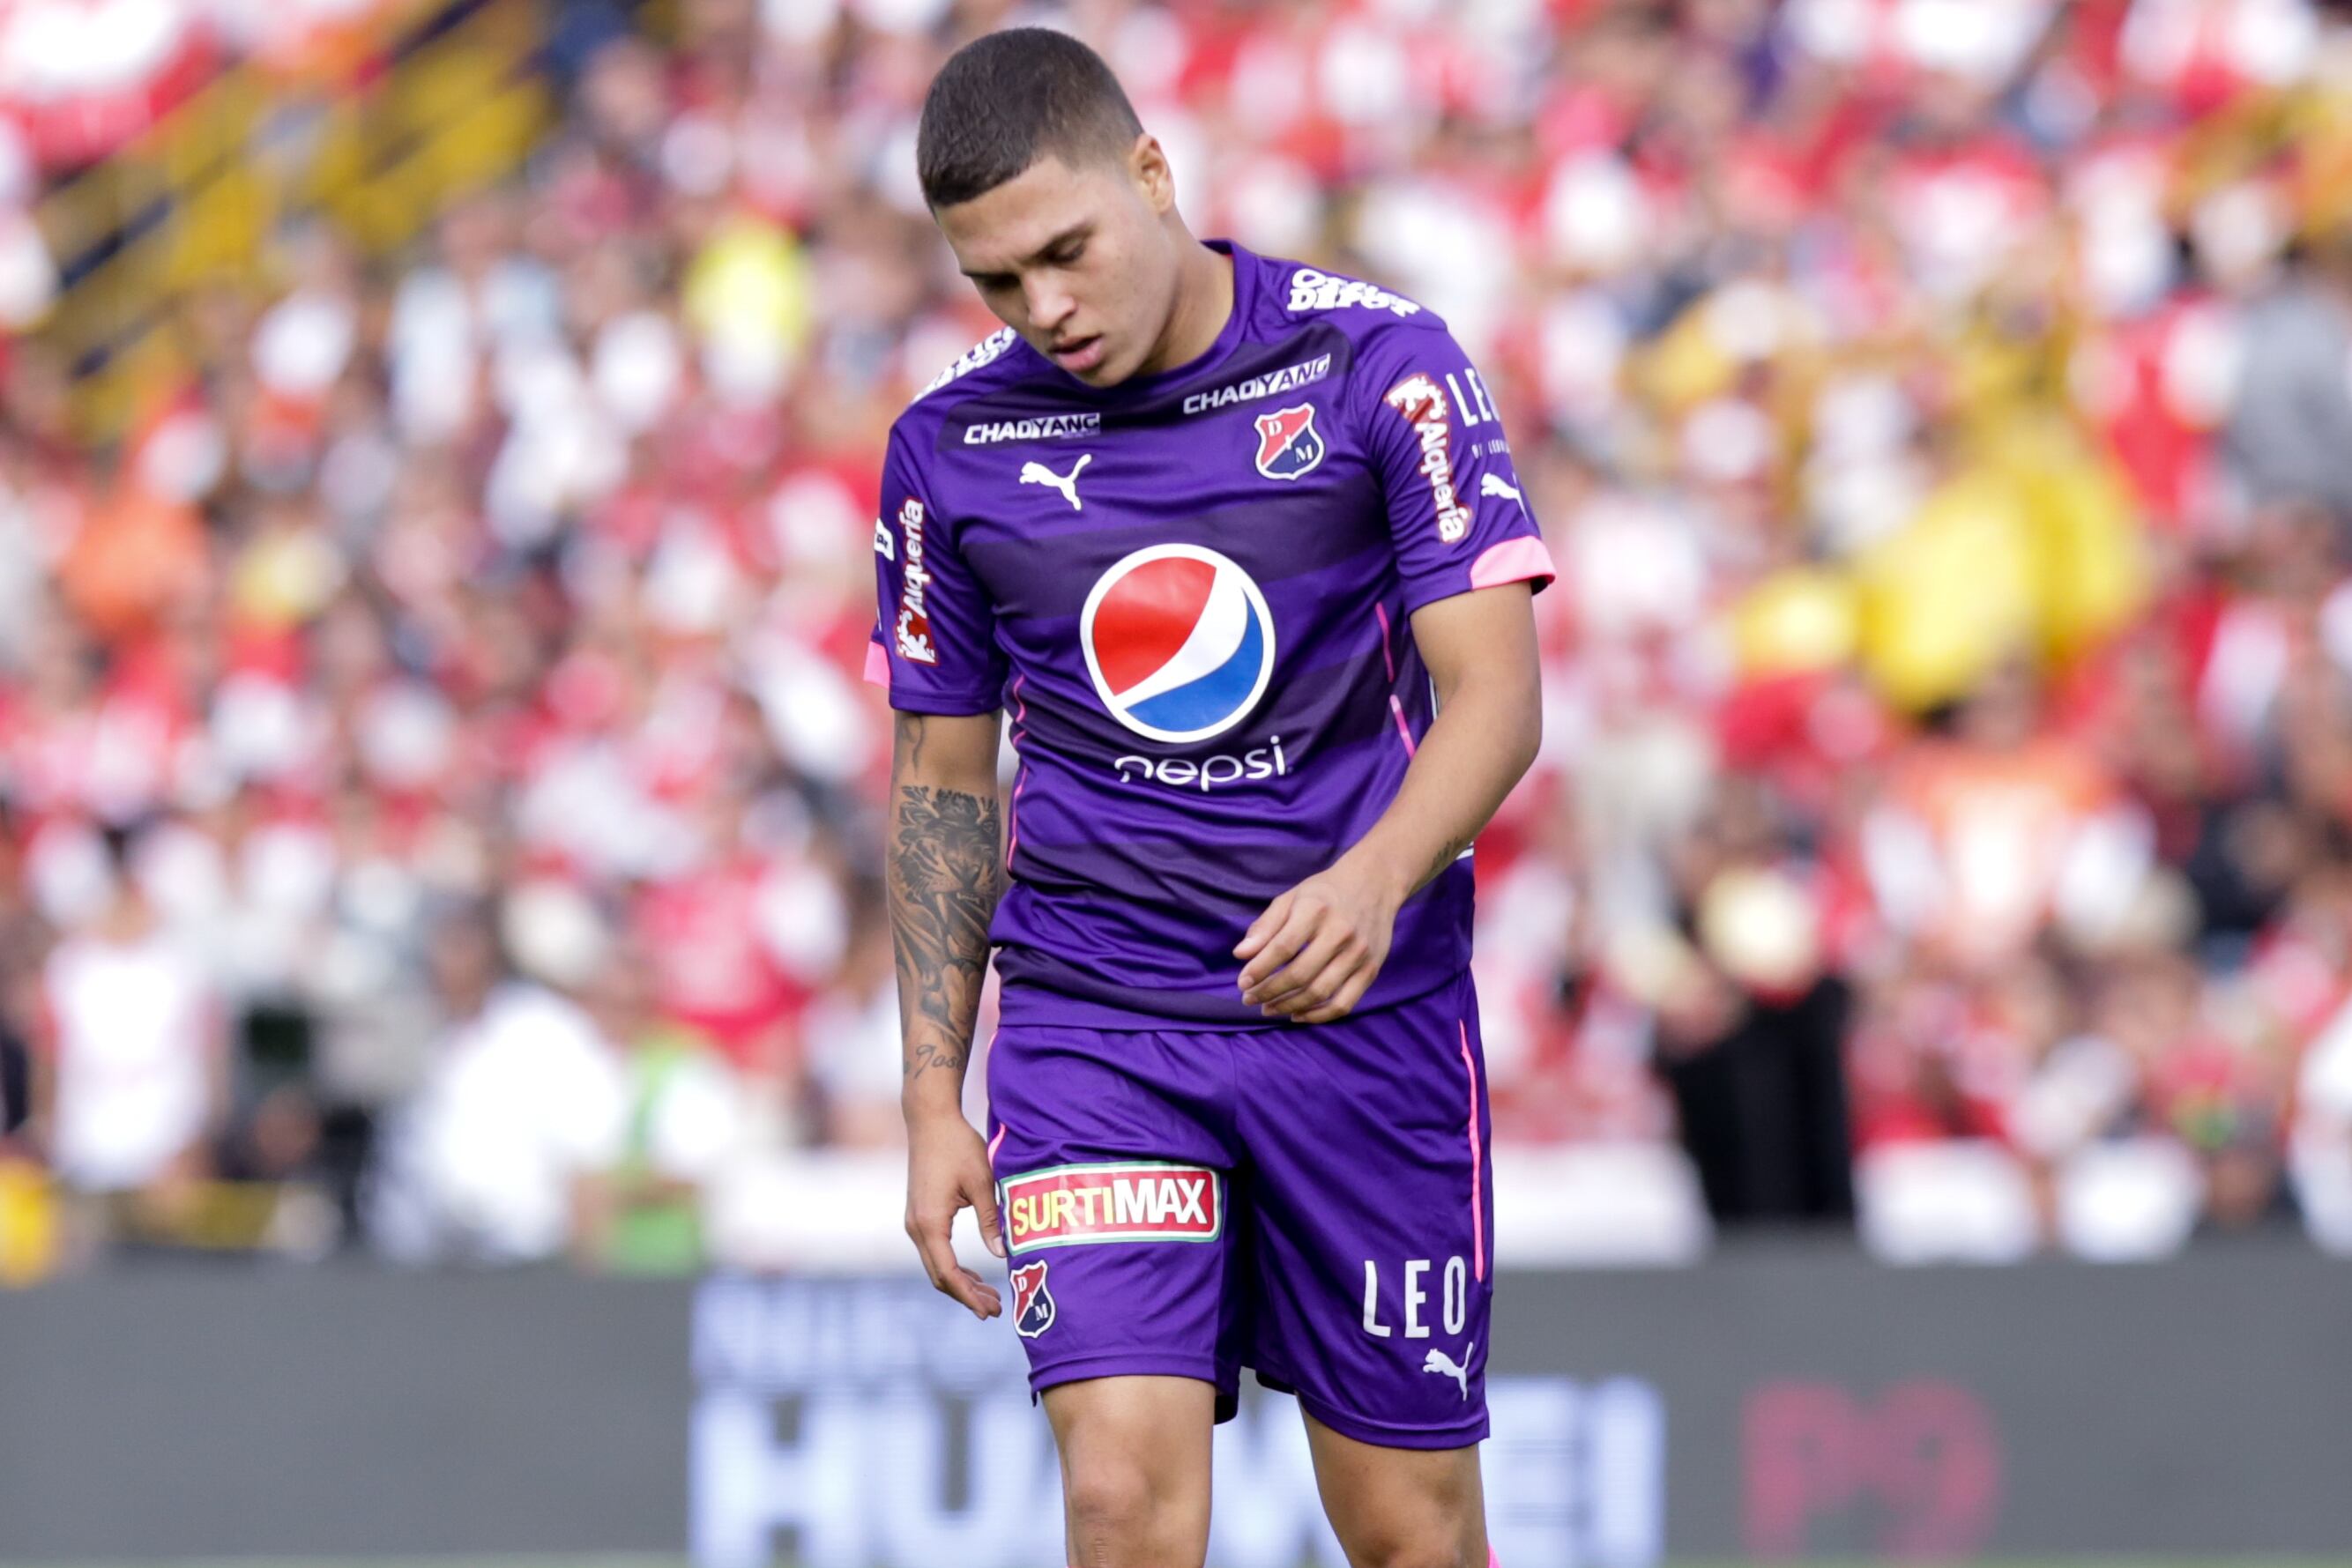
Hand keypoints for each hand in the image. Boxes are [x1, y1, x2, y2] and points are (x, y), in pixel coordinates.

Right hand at [904, 1108, 1005, 1319]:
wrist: (930, 1120)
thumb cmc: (958, 1146)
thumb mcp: (982, 1182)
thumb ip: (991, 1220)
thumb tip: (1002, 1254)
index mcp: (930, 1223)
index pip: (948, 1273)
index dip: (969, 1296)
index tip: (989, 1310)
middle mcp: (917, 1227)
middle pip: (939, 1276)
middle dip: (966, 1295)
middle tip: (995, 1309)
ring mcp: (915, 1222)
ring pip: (936, 1265)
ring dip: (960, 1283)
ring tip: (989, 1296)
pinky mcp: (919, 1215)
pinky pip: (935, 1251)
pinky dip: (953, 1266)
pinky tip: (974, 1273)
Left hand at [1234, 857, 1400, 1022]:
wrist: (1375, 883)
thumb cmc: (1325, 892)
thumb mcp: (1292, 898)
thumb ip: (1265, 926)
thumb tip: (1241, 955)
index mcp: (1316, 910)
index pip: (1282, 948)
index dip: (1259, 969)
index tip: (1242, 982)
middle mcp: (1340, 933)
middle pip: (1300, 975)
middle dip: (1269, 992)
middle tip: (1249, 999)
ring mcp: (1359, 954)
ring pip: (1320, 993)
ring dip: (1288, 1006)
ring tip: (1268, 1008)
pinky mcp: (1371, 970)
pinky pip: (1344, 1004)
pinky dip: (1318, 1016)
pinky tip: (1297, 1015)